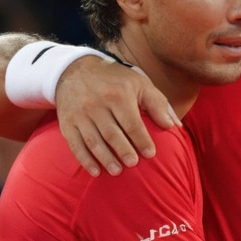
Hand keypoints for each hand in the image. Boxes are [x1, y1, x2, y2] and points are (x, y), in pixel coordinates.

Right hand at [55, 55, 179, 176]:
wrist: (76, 69)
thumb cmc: (115, 80)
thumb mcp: (139, 84)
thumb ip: (158, 104)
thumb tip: (173, 126)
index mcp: (118, 95)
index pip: (132, 123)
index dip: (142, 139)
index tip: (151, 154)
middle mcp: (97, 104)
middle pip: (112, 133)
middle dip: (123, 150)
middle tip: (133, 164)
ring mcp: (80, 114)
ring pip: (93, 141)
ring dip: (105, 158)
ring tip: (117, 171)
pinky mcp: (67, 123)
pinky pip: (75, 144)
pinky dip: (85, 160)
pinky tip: (95, 171)